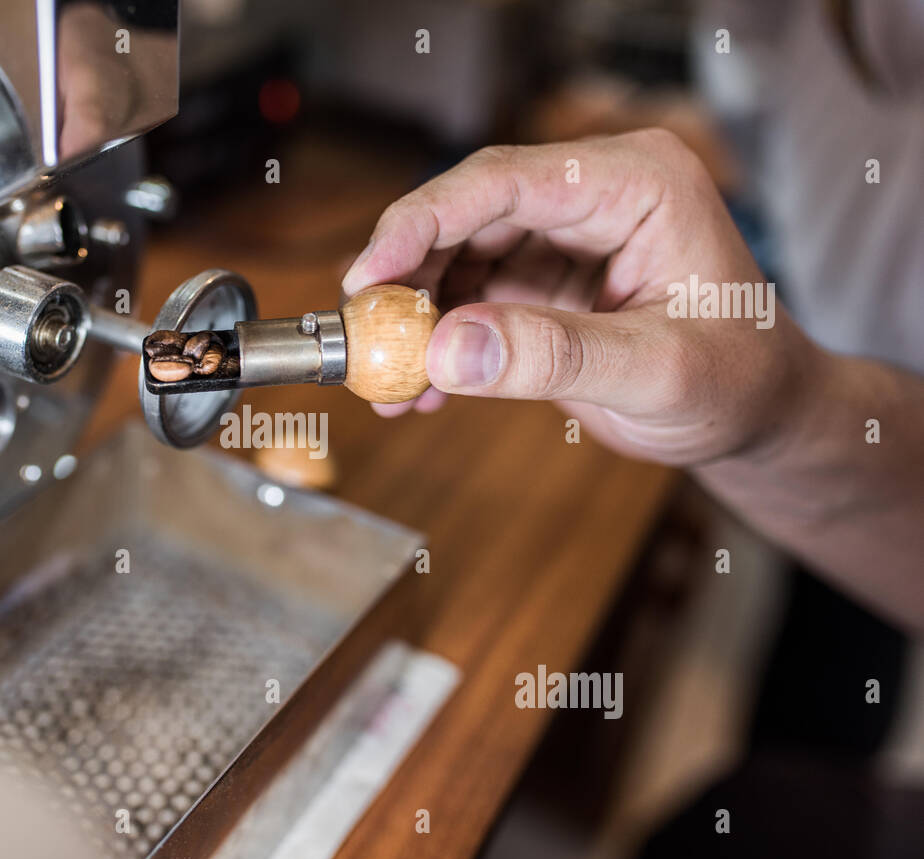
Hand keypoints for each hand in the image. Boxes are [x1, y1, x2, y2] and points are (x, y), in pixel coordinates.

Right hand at [341, 129, 824, 466]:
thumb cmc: (738, 382)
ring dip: (414, 320)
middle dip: (407, 279)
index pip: (505, 180)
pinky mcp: (541, 282)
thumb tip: (448, 349)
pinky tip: (420, 392)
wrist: (758, 416)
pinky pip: (467, 301)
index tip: (368, 275)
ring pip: (455, 259)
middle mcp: (592, 197)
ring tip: (388, 382)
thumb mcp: (657, 373)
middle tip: (362, 338)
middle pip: (466, 216)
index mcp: (635, 183)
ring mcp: (562, 239)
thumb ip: (555, 357)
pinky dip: (438, 345)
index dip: (424, 221)